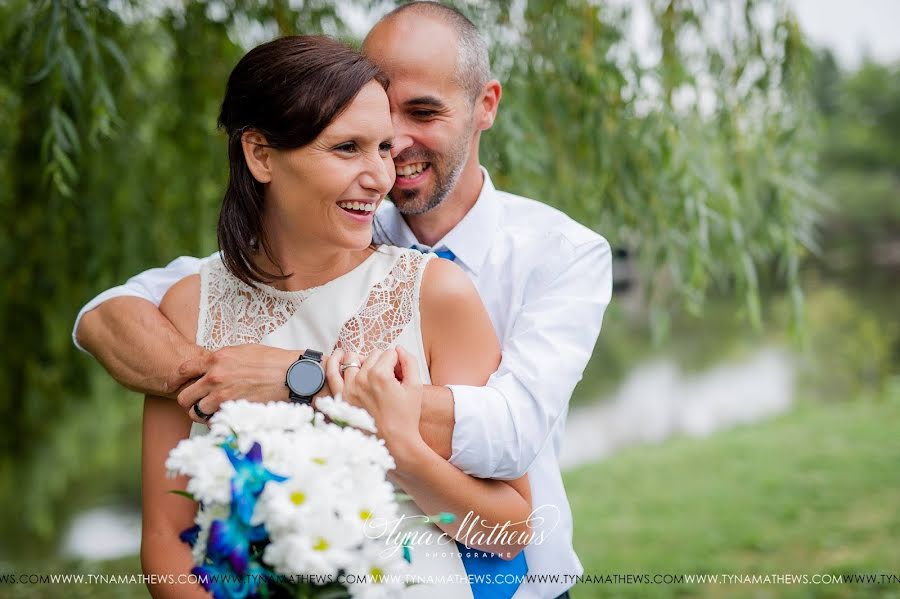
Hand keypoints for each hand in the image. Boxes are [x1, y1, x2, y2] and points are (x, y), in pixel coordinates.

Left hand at [172, 344, 297, 423]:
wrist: (291, 375)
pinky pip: (213, 421)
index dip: (182, 379)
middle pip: (184, 397)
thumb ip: (222, 359)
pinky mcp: (233, 410)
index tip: (186, 383)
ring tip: (213, 410)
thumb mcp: (242, 351)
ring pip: (195, 413)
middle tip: (200, 401)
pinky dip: (216, 421)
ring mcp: (222, 396)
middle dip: (190, 400)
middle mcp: (214, 377)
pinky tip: (225, 416)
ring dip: (202, 413)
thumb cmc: (272, 361)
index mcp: (216, 358)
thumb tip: (211, 367)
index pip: (183, 370)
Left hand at [341, 347, 426, 469]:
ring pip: (354, 359)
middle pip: (374, 355)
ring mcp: (349, 388)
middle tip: (391, 379)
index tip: (401, 375)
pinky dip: (334, 361)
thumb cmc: (406, 417)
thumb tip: (399, 349)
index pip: (390, 354)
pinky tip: (339, 355)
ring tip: (371, 368)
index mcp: (380, 375)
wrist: (395, 442)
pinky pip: (331, 373)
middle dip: (383, 362)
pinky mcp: (341, 396)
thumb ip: (410, 362)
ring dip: (364, 361)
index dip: (398, 362)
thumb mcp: (415, 387)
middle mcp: (361, 379)